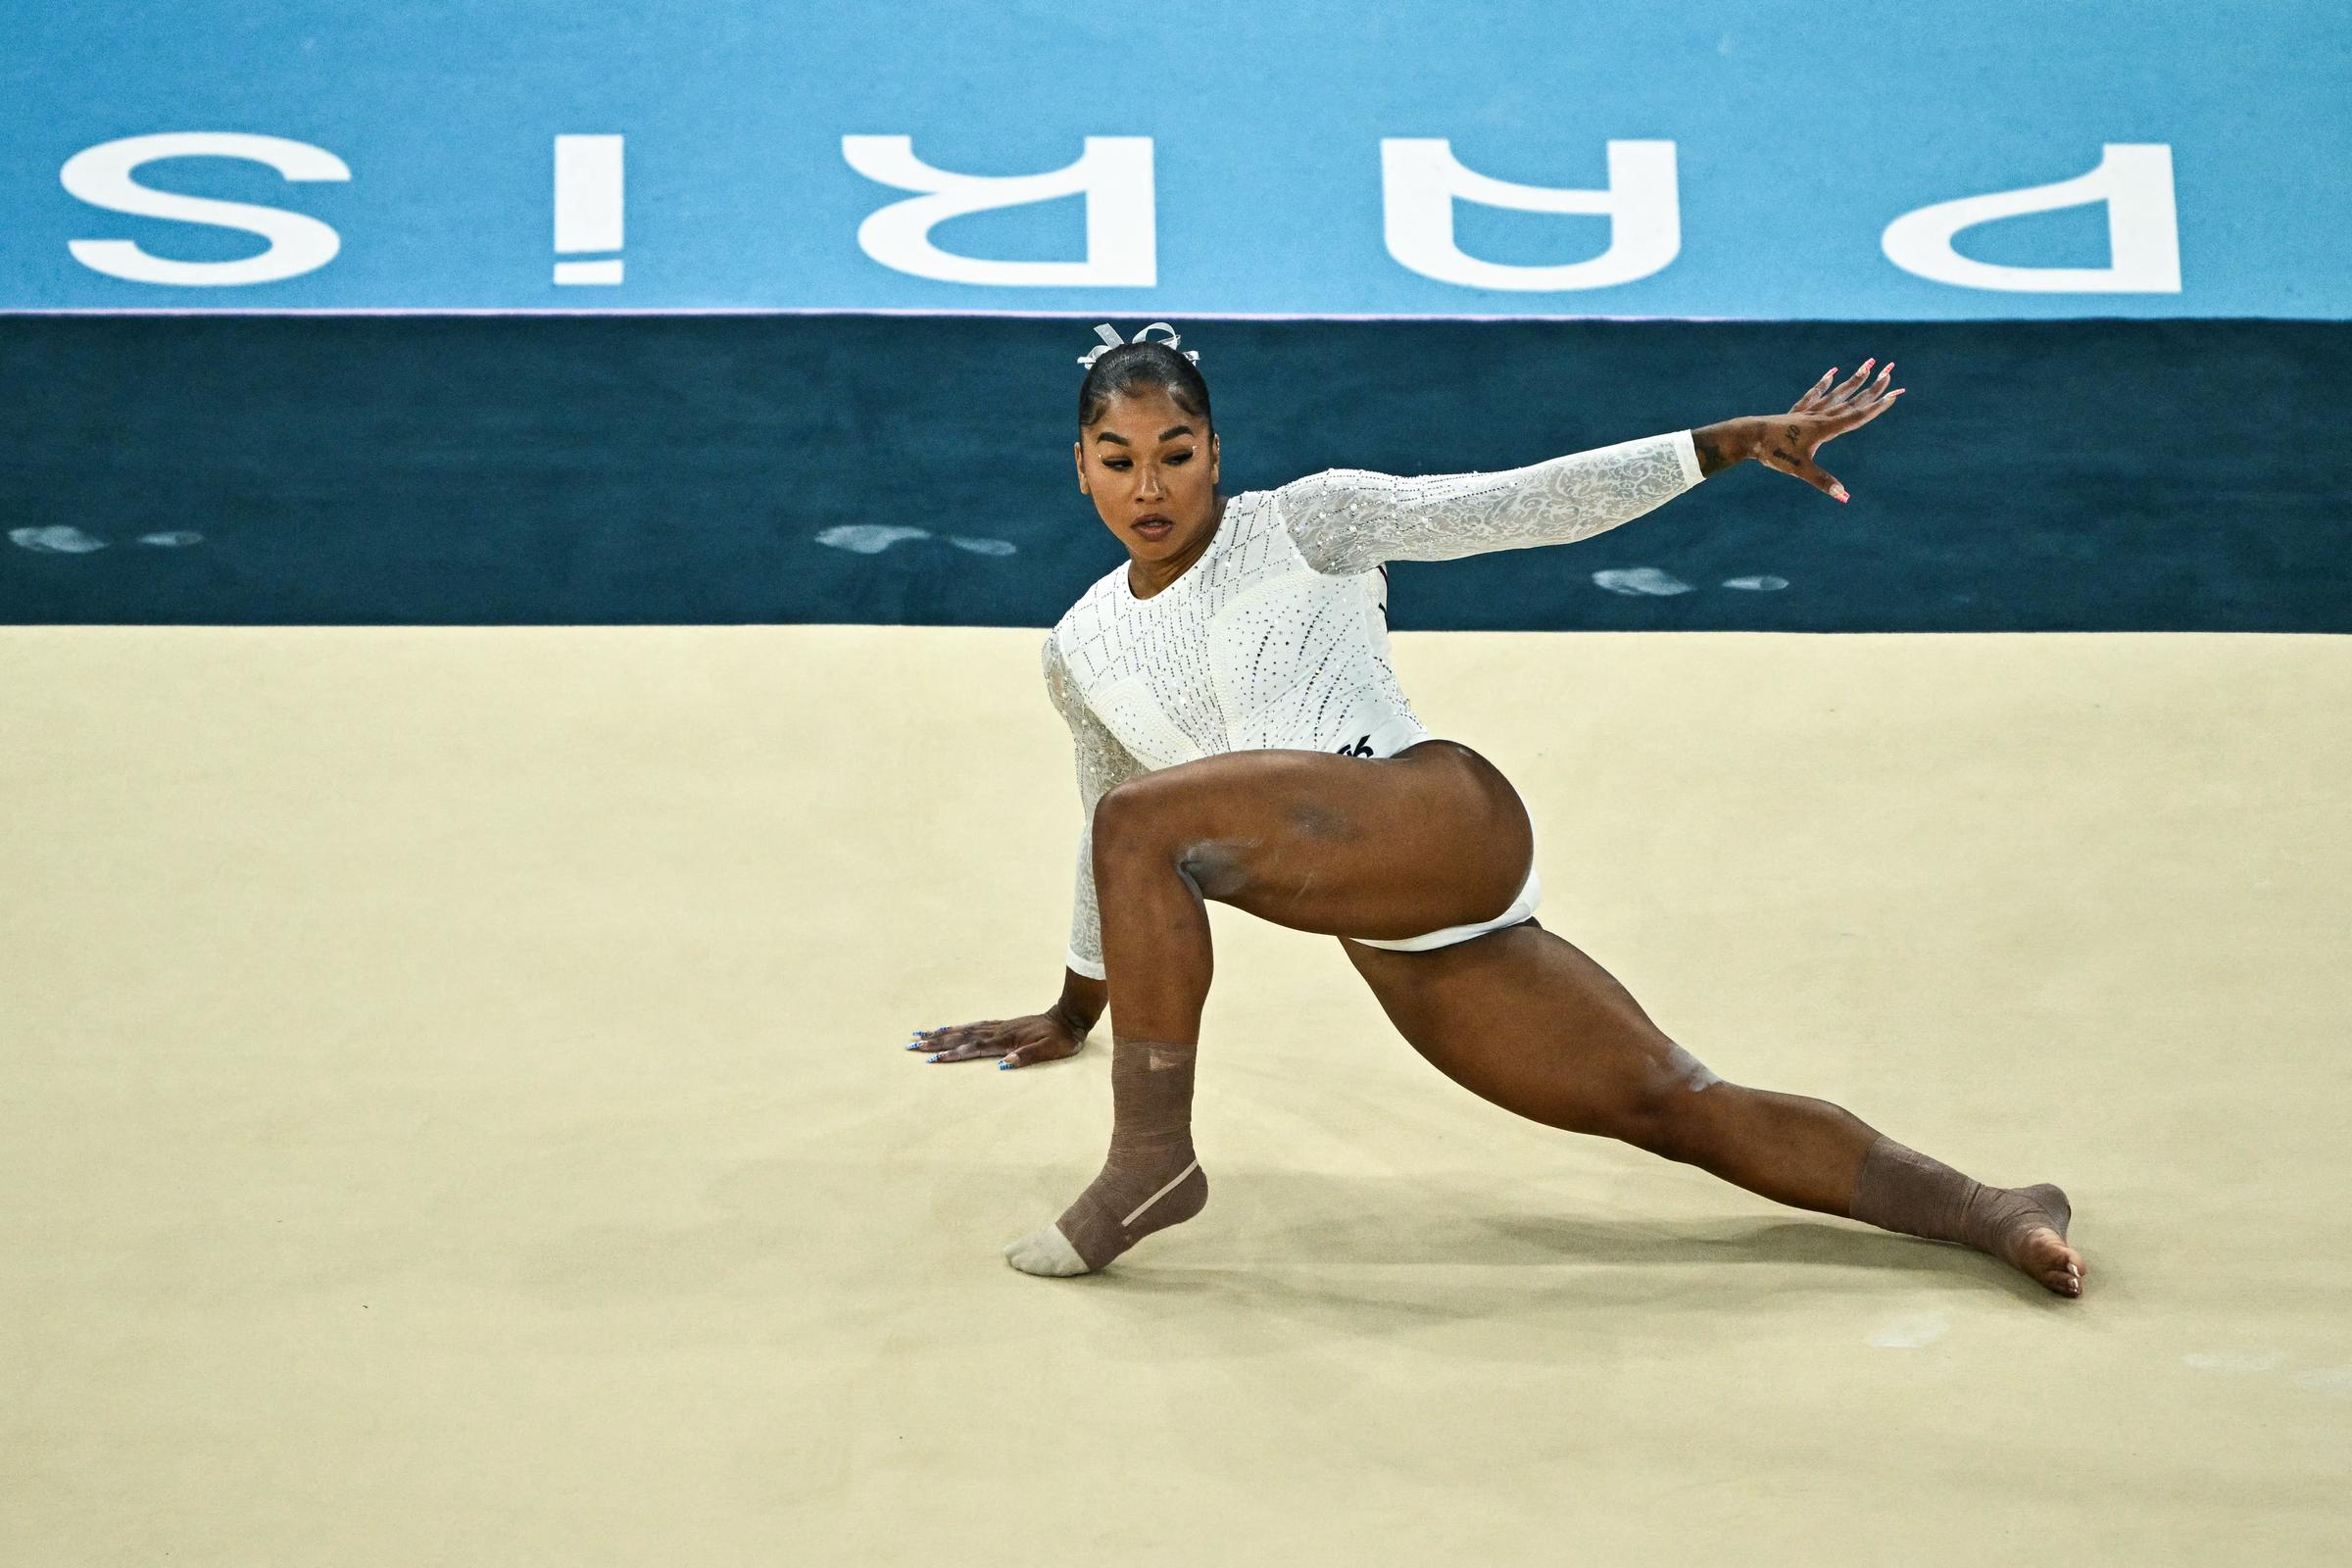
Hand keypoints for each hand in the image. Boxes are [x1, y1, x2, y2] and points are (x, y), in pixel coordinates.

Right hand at [905, 1010, 1086, 1068]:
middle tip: (911, 1046)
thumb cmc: (1060, 1039)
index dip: (953, 1054)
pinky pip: (973, 1025)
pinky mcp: (1001, 1024)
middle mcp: (998, 1031)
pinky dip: (957, 1027)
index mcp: (1006, 1040)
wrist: (1069, 1018)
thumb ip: (1027, 1057)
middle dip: (936, 1042)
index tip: (933, 1059)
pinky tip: (947, 1028)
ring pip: (964, 1030)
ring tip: (920, 1036)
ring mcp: (998, 1026)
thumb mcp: (1049, 1051)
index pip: (974, 1049)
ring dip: (941, 1034)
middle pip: (961, 1037)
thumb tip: (1004, 1063)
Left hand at [1760, 357, 1903, 501]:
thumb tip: (1843, 496)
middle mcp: (1821, 416)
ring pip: (1837, 393)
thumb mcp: (1800, 470)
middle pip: (1853, 399)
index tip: (1897, 392)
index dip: (1879, 405)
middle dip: (1874, 386)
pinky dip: (1824, 383)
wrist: (1749, 437)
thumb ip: (1823, 482)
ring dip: (1855, 379)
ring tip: (1870, 363)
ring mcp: (1809, 412)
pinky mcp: (1796, 412)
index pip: (1859, 415)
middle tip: (1891, 369)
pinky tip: (1833, 373)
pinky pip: (1814, 395)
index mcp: (1826, 428)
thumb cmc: (1774, 454)